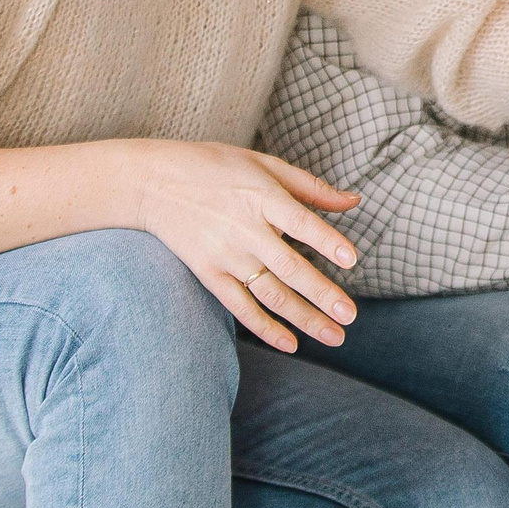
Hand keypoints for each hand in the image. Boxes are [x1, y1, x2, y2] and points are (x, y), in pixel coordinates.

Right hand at [121, 139, 363, 352]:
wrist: (153, 182)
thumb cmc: (216, 166)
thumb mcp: (264, 164)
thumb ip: (310, 187)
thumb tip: (354, 201)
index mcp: (262, 197)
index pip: (300, 222)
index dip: (326, 241)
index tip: (351, 260)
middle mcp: (245, 229)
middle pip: (289, 267)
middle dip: (321, 294)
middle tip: (350, 316)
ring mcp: (225, 255)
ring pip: (270, 293)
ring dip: (303, 318)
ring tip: (334, 336)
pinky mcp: (208, 273)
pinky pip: (239, 306)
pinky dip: (264, 327)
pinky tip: (290, 343)